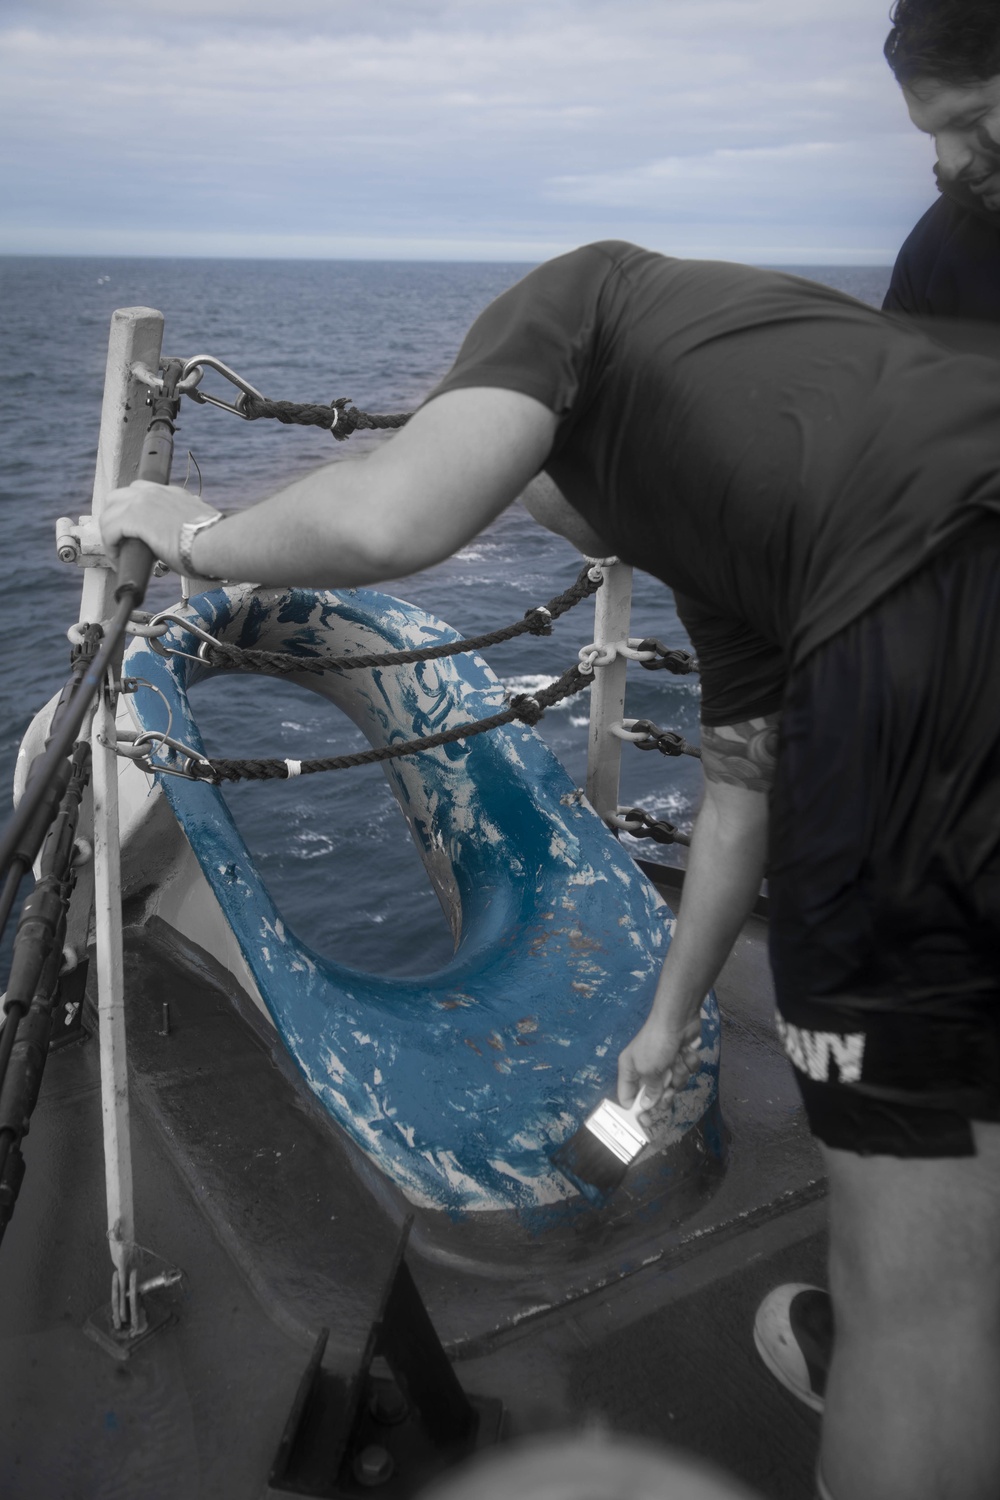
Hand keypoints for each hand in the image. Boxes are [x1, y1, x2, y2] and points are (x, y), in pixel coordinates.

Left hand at [100, 481, 219, 573]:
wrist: (213, 541)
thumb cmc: (213, 540)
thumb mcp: (200, 525)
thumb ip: (190, 525)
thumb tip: (192, 538)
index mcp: (171, 493)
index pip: (141, 493)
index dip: (130, 511)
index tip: (132, 531)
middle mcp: (154, 492)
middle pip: (118, 497)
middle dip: (113, 518)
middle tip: (119, 540)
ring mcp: (142, 501)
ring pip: (108, 513)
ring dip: (109, 533)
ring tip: (117, 553)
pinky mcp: (133, 517)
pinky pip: (109, 530)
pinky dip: (110, 546)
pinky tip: (117, 559)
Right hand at [617, 1009, 702, 1121]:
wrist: (678, 1019)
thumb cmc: (656, 1044)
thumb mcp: (648, 1070)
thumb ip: (649, 1091)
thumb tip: (647, 1106)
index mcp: (630, 1069)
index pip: (627, 1097)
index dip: (637, 1110)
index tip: (647, 1122)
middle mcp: (645, 1068)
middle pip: (654, 1095)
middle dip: (665, 1093)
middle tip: (669, 1090)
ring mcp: (665, 1063)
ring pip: (674, 1084)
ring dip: (679, 1074)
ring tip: (677, 1061)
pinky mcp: (680, 1058)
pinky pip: (686, 1072)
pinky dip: (688, 1063)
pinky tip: (686, 1052)